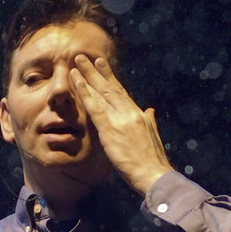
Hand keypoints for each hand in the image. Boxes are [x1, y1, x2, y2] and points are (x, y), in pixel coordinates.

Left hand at [71, 55, 172, 194]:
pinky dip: (84, 92)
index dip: (110, 78)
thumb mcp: (153, 136)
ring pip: (101, 92)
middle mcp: (129, 112)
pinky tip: (76, 81)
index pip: (121, 92)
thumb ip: (149, 122)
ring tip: (77, 61)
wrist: (154, 174)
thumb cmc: (152, 161)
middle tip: (85, 56)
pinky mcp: (110, 129)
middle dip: (96, 71)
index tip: (102, 65)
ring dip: (87, 75)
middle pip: (110, 87)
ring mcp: (119, 119)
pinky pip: (94, 106)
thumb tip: (149, 110)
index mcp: (138, 115)